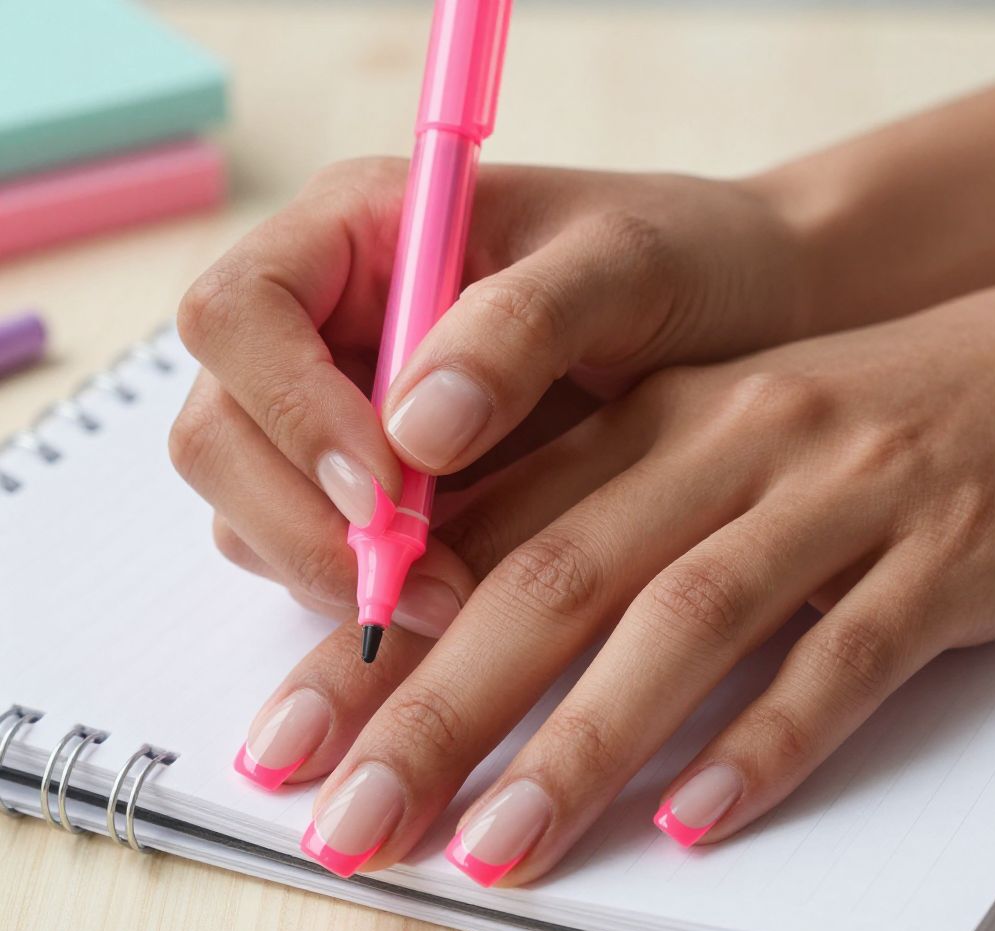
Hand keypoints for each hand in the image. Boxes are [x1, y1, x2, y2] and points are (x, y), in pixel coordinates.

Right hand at [170, 157, 808, 640]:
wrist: (743, 320)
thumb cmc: (689, 262)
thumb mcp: (625, 265)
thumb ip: (519, 324)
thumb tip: (411, 434)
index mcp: (357, 235)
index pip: (237, 315)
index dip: (285, 412)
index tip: (388, 490)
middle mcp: (326, 326)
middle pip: (218, 432)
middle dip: (297, 522)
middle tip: (408, 584)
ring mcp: (340, 412)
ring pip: (254, 507)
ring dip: (328, 570)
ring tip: (449, 598)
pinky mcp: (374, 487)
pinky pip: (313, 550)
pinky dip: (360, 590)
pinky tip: (449, 598)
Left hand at [281, 278, 994, 883]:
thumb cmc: (826, 428)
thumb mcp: (692, 446)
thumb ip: (578, 520)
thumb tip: (444, 631)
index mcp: (646, 423)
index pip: (483, 533)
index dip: (375, 637)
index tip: (292, 734)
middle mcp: (723, 448)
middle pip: (556, 580)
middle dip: (437, 706)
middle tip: (351, 817)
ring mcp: (832, 499)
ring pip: (687, 622)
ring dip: (583, 743)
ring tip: (493, 849)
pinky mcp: (936, 557)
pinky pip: (846, 655)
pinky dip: (768, 739)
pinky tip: (697, 819)